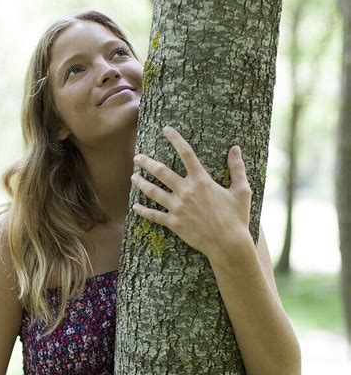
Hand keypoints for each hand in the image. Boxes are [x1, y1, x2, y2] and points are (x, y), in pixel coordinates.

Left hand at [131, 126, 251, 259]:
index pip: (186, 153)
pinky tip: (135, 206)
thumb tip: (235, 148)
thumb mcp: (242, 191)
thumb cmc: (236, 218)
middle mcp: (186, 191)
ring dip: (141, 183)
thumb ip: (238, 168)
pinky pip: (154, 215)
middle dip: (147, 162)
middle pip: (162, 171)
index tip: (166, 129)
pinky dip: (143, 211)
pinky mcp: (174, 223)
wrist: (228, 244)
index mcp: (202, 181)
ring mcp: (178, 208)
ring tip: (133, 176)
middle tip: (138, 157)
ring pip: (153, 191)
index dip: (175, 139)